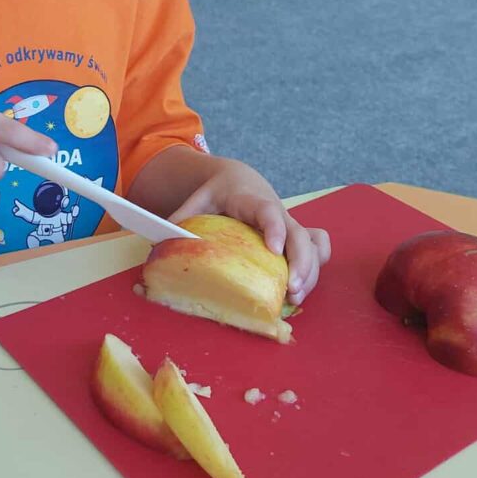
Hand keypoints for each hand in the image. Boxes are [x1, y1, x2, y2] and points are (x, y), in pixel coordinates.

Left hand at [168, 157, 330, 306]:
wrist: (239, 180)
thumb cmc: (217, 194)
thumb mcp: (197, 200)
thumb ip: (181, 220)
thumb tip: (159, 247)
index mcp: (251, 200)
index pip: (268, 212)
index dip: (274, 230)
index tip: (274, 251)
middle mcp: (278, 212)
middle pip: (299, 234)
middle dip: (300, 263)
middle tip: (290, 289)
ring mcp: (290, 225)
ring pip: (313, 245)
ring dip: (310, 272)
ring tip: (295, 297)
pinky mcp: (297, 237)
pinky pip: (317, 248)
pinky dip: (315, 267)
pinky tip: (301, 287)